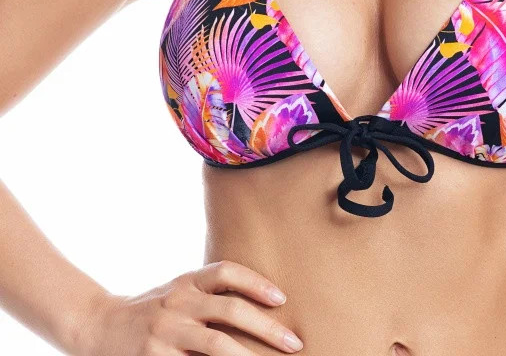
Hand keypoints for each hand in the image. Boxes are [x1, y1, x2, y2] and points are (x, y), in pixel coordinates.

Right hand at [76, 260, 302, 354]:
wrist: (97, 327)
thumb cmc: (150, 309)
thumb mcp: (177, 290)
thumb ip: (209, 294)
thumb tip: (263, 303)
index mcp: (186, 282)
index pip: (226, 272)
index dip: (256, 282)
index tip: (281, 298)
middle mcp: (177, 303)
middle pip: (229, 311)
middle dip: (267, 328)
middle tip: (294, 343)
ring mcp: (164, 333)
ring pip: (215, 347)